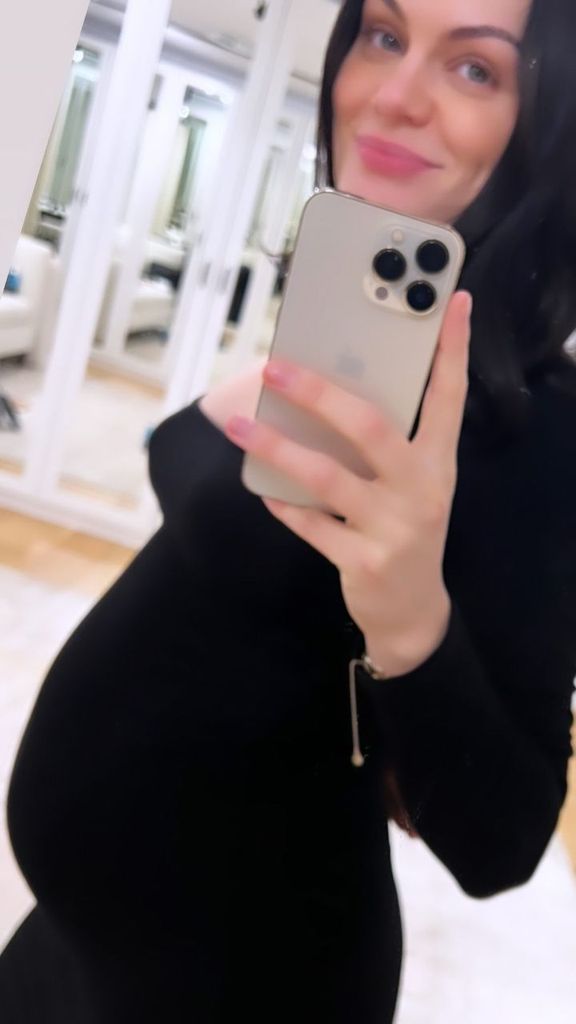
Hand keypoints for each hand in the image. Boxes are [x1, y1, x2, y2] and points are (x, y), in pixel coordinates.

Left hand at [225, 291, 472, 676]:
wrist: (414, 612)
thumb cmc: (405, 529)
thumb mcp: (414, 485)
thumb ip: (386, 445)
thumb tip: (328, 394)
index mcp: (438, 462)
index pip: (450, 396)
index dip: (453, 348)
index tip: (452, 301)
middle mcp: (422, 489)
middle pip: (370, 428)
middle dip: (320, 394)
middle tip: (276, 369)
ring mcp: (394, 527)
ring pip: (328, 476)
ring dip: (278, 448)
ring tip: (241, 427)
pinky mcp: (363, 561)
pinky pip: (311, 525)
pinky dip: (284, 504)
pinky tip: (263, 488)